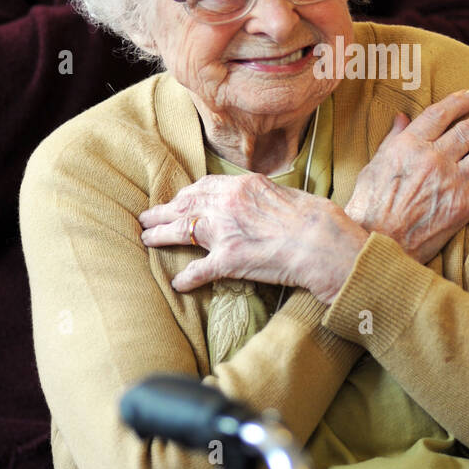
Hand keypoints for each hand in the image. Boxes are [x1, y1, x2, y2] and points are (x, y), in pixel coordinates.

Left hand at [138, 173, 368, 305]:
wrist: (323, 241)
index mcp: (241, 186)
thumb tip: (254, 201)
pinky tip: (178, 283)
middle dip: (161, 213)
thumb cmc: (312, 218)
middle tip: (146, 219)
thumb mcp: (283, 194)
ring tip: (147, 240)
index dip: (183, 196)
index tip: (175, 201)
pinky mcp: (228, 260)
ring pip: (181, 232)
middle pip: (183, 206)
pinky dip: (186, 277)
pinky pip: (199, 270)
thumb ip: (260, 196)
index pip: (201, 187)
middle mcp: (226, 204)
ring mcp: (224, 232)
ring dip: (160, 237)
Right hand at [344, 89, 468, 263]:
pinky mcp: (462, 208)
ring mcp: (451, 183)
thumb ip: (392, 140)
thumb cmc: (368, 207)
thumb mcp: (372, 166)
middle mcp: (434, 159)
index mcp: (410, 145)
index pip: (440, 114)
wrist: (375, 242)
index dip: (459, 101)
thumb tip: (402, 117)